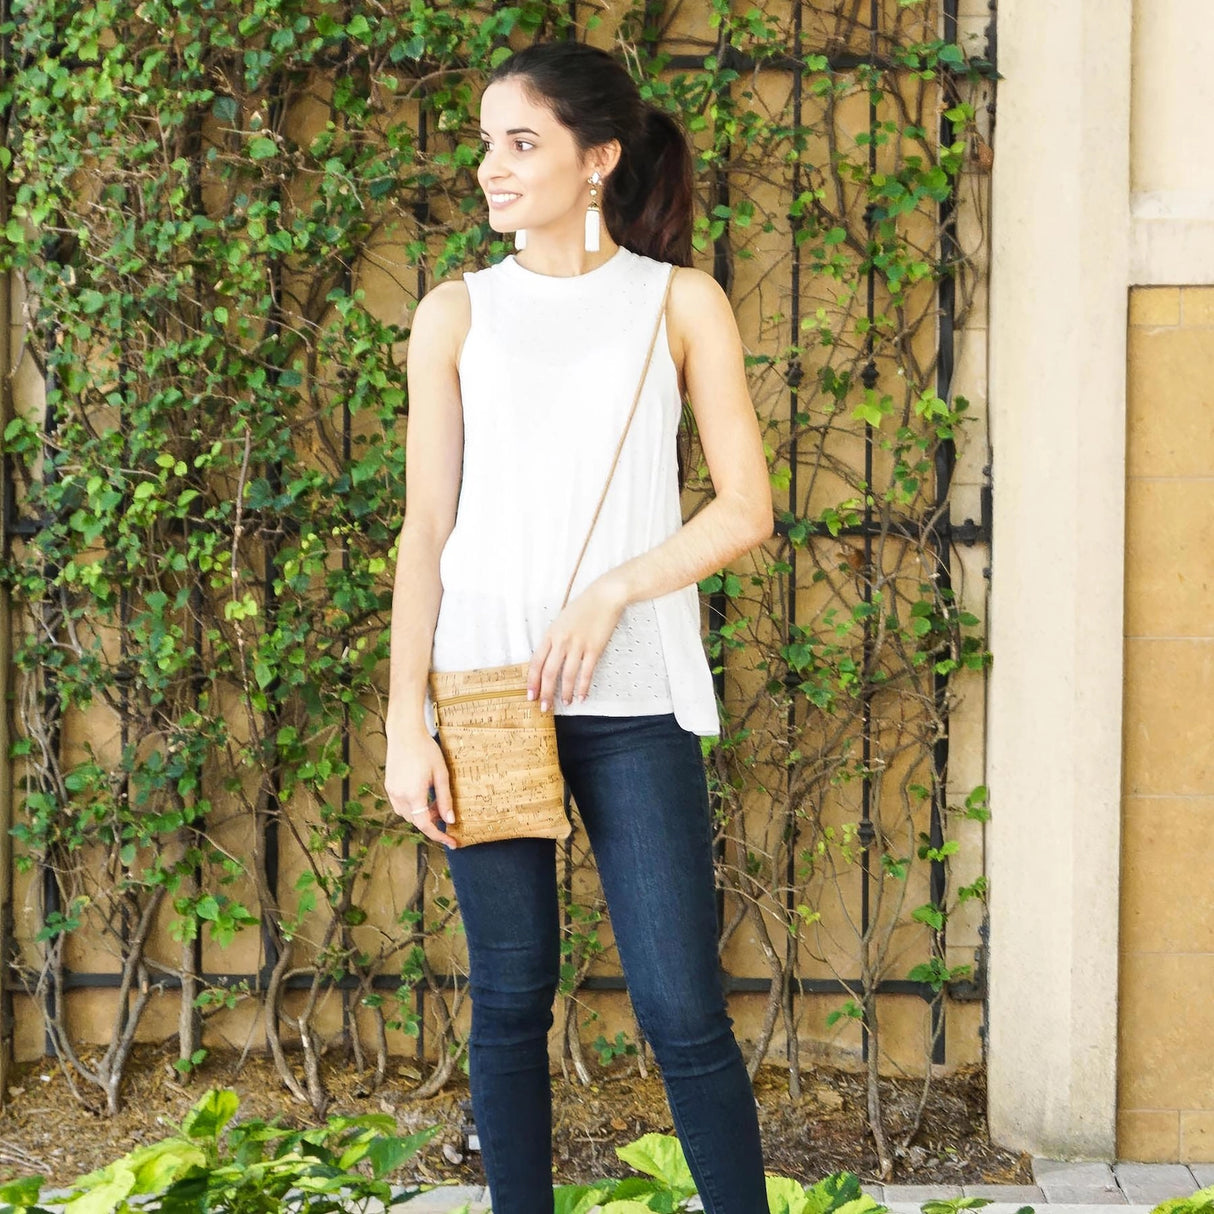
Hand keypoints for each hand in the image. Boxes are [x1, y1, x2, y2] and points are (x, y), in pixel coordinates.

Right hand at [384, 723, 458, 847]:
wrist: (405, 733)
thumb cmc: (426, 750)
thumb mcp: (441, 774)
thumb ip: (445, 799)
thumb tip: (450, 820)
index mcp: (414, 794)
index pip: (426, 825)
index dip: (439, 836)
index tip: (452, 842)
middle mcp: (399, 796)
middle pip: (417, 821)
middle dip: (432, 821)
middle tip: (445, 811)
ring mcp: (392, 791)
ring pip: (408, 814)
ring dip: (422, 813)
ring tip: (434, 799)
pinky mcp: (389, 786)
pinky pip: (401, 805)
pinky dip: (413, 806)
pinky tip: (422, 793)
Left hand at [528, 576, 626, 709]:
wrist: (604, 596)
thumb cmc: (582, 608)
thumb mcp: (561, 621)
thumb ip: (553, 640)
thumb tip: (548, 661)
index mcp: (550, 634)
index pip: (536, 662)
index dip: (532, 681)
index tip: (530, 695)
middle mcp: (561, 641)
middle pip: (549, 673)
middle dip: (546, 693)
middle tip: (544, 707)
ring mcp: (578, 645)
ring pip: (567, 676)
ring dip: (565, 693)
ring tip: (566, 704)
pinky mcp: (594, 649)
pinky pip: (586, 673)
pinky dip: (583, 687)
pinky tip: (582, 697)